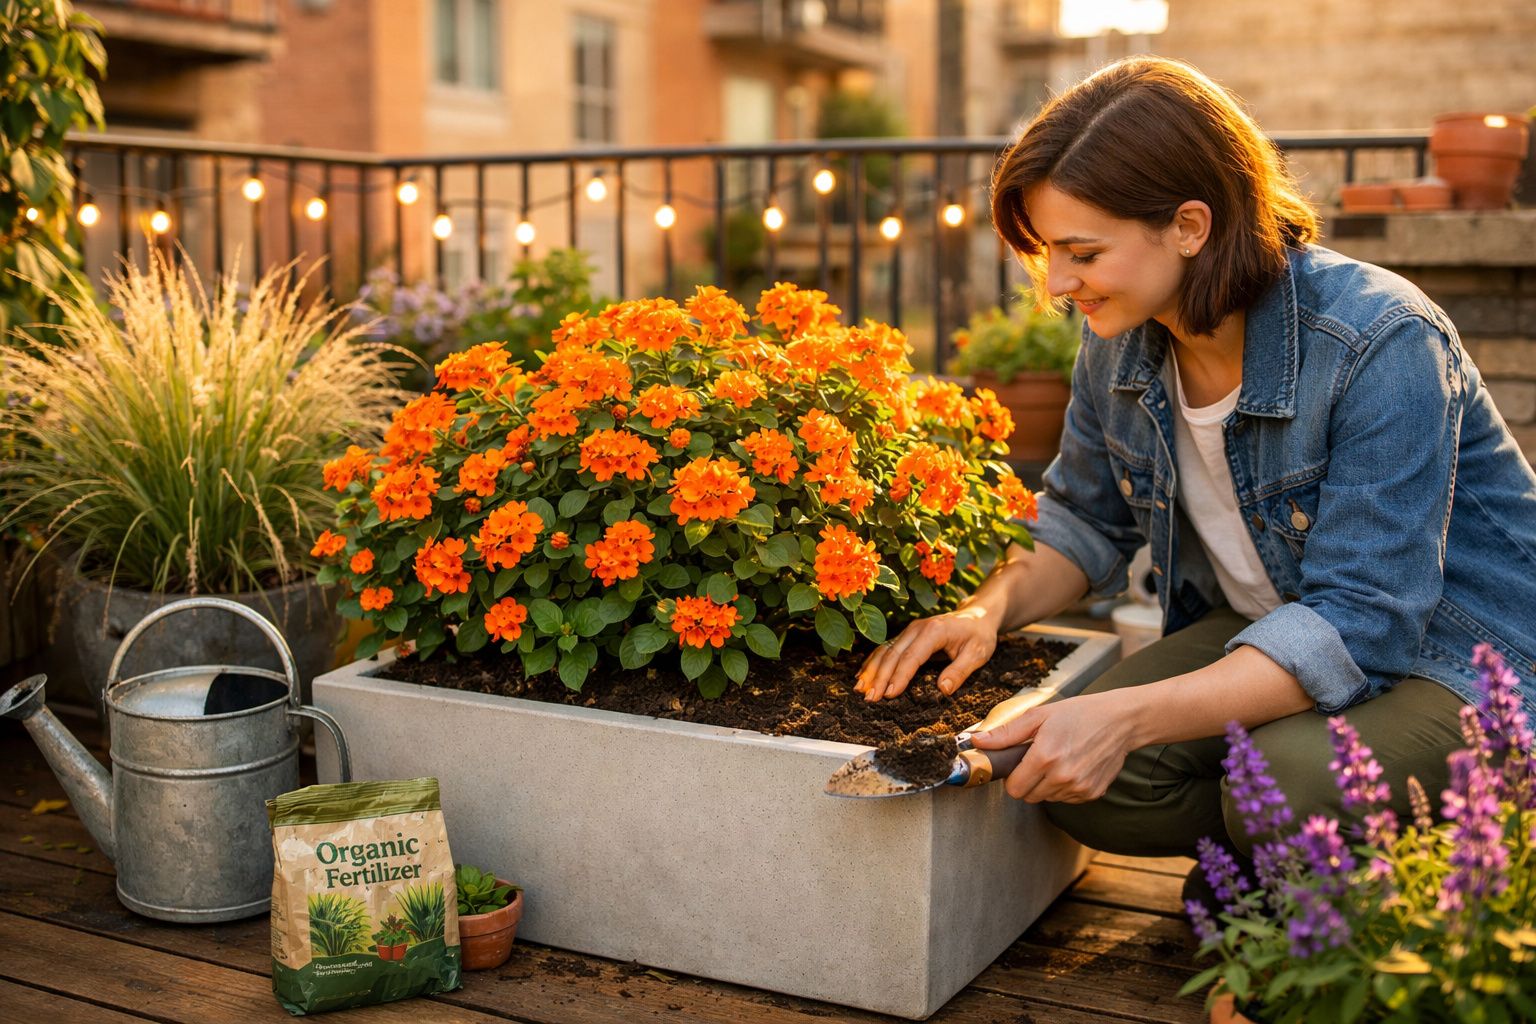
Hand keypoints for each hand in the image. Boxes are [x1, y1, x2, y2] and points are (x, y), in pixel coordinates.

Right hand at [854, 606, 996, 701]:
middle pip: (893, 654)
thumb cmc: (979, 635)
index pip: (911, 657)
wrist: (977, 616)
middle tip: (870, 698)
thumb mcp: (977, 653)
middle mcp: (917, 628)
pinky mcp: (907, 635)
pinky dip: (873, 662)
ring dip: (871, 670)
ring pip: (885, 650)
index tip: (889, 694)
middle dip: (879, 677)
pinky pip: (886, 648)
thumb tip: (943, 689)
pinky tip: (863, 675)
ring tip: (860, 689)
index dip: (899, 676)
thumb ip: (960, 671)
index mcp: (934, 631)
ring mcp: (910, 630)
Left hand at [969, 690, 1138, 802]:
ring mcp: (1079, 788)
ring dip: (1046, 785)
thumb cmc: (1079, 714)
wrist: (1120, 720)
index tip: (1018, 766)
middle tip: (1037, 761)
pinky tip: (1073, 766)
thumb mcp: (1039, 715)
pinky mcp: (1092, 793)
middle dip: (1027, 782)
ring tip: (1057, 760)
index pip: (1014, 789)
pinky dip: (1065, 787)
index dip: (1011, 778)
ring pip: (1048, 798)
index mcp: (1045, 757)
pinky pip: (1067, 799)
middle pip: (1029, 797)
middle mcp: (1062, 776)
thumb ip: (1006, 733)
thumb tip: (977, 742)